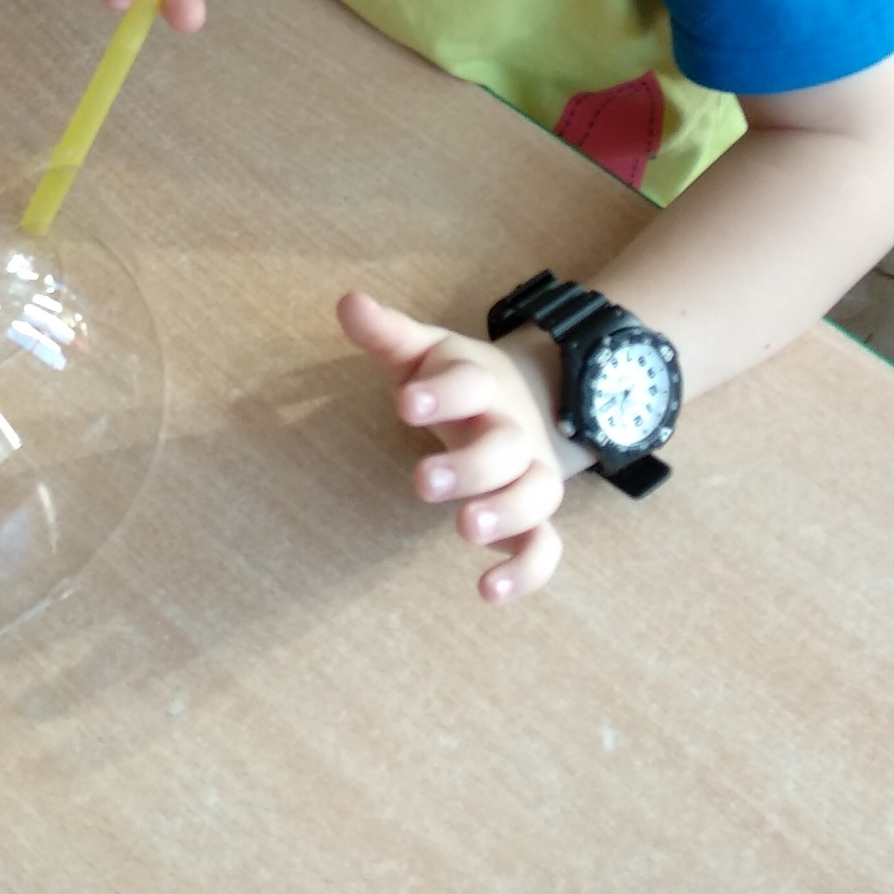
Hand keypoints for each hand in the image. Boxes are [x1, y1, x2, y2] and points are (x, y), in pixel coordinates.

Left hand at [338, 290, 566, 602]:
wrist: (527, 400)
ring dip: (504, 512)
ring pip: (535, 494)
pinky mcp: (534, 516)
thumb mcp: (422, 352)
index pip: (469, 382)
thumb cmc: (454, 382)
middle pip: (505, 445)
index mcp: (480, 384)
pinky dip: (527, 571)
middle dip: (470, 465)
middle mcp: (511, 429)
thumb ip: (387, 333)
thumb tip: (347, 301)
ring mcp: (528, 473)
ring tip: (464, 528)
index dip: (442, 392)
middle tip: (422, 482)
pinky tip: (488, 592)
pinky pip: (545, 546)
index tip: (406, 403)